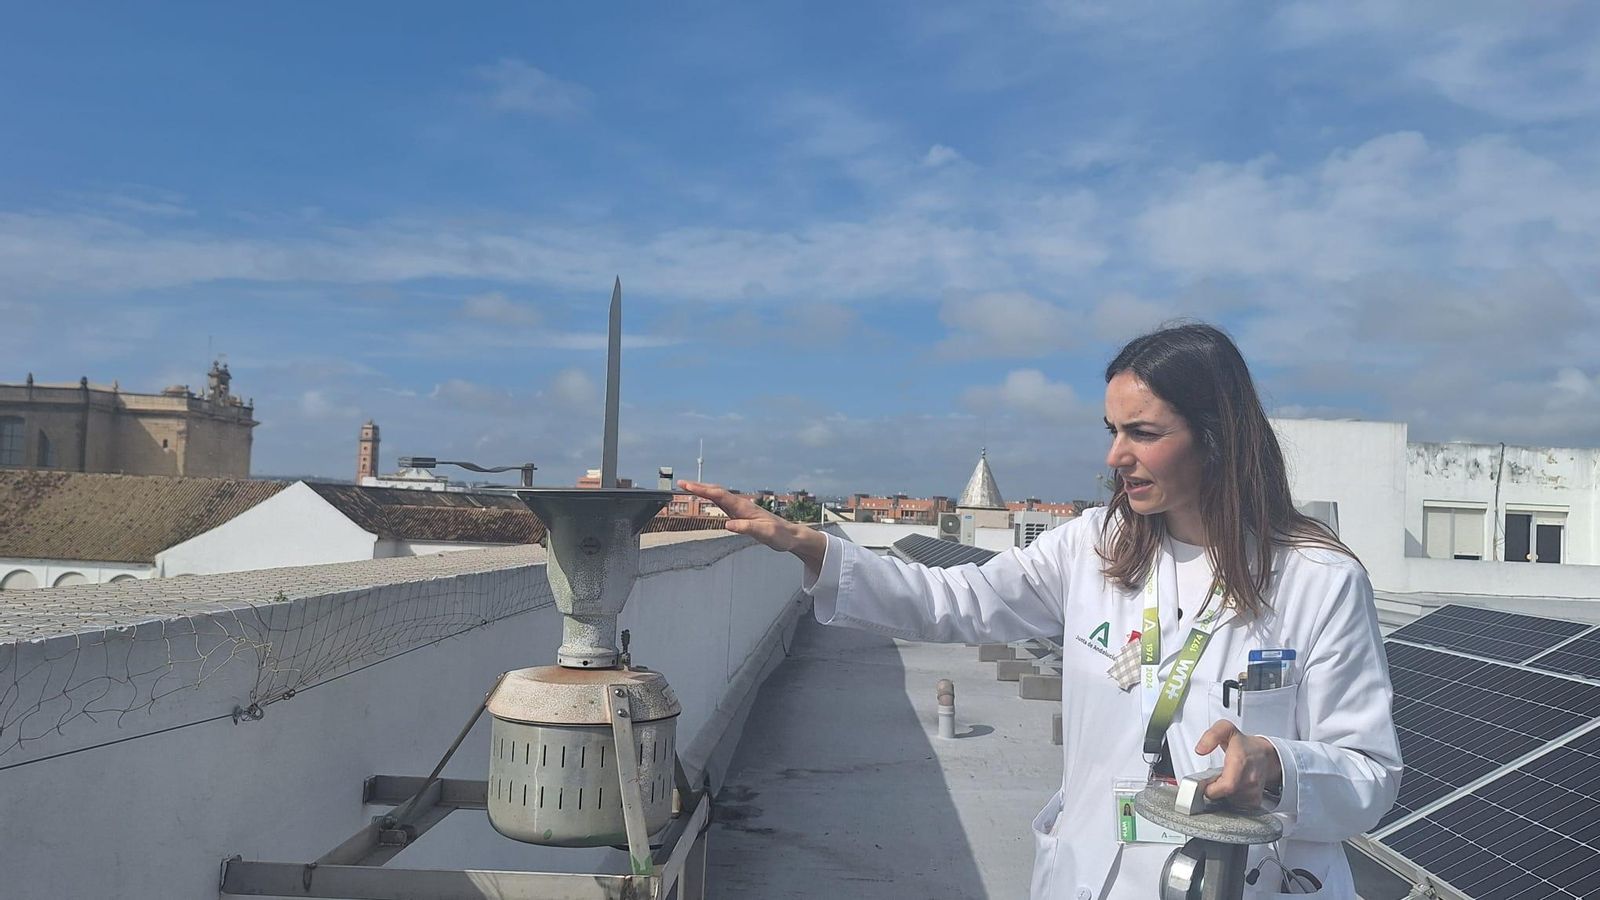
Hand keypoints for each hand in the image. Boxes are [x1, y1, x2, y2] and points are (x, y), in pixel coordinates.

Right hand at [677, 481, 827, 568]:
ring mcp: (741, 509)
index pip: (719, 495)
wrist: (791, 535)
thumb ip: (747, 528)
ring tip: (689, 488)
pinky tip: (708, 499)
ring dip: (704, 491)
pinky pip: (723, 503)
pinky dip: (712, 498)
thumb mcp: (764, 534)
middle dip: (699, 487)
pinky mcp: (742, 514)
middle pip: (717, 492)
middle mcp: (741, 505)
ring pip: (719, 496)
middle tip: (681, 483)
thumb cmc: (780, 535)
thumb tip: (728, 524)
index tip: (687, 486)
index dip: (702, 490)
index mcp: (744, 507)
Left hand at [1195, 720, 1282, 808]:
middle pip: (1225, 796)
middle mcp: (1250, 779)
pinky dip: (1231, 799)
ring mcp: (1253, 792)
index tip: (1205, 783)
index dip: (1212, 789)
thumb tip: (1200, 750)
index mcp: (1241, 762)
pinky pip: (1237, 806)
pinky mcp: (1255, 801)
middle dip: (1214, 790)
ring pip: (1230, 802)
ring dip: (1222, 794)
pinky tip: (1232, 788)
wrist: (1264, 755)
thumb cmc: (1244, 745)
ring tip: (1224, 781)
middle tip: (1213, 780)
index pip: (1226, 786)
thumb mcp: (1226, 730)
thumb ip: (1211, 735)